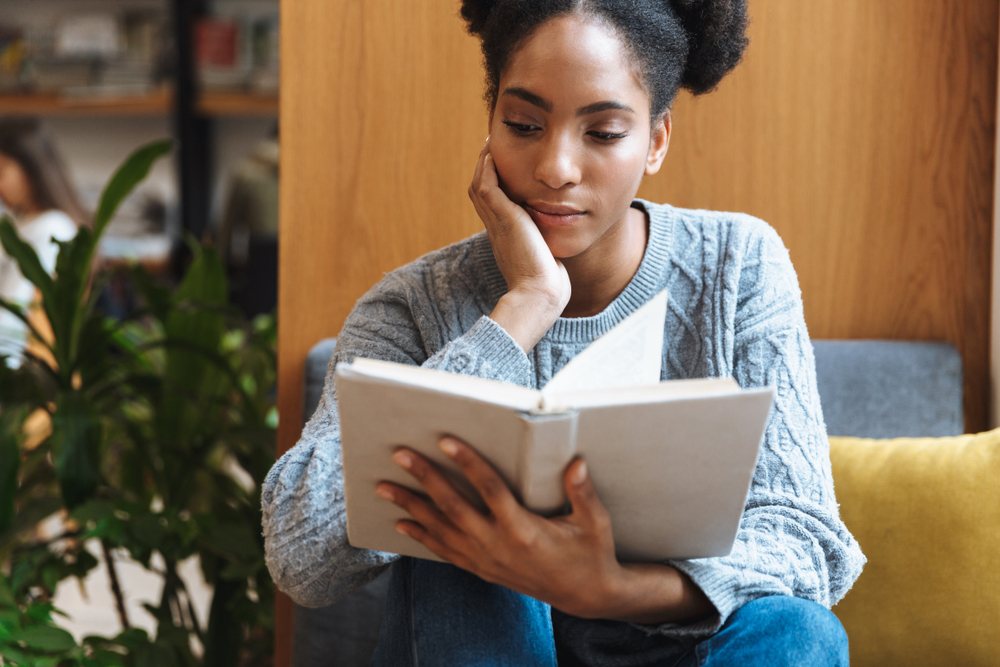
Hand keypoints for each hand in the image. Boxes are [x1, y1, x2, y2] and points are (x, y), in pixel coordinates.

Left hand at [375, 437, 714, 622]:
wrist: (585, 596)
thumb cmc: (591, 553)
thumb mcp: (594, 523)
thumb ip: (582, 492)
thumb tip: (576, 463)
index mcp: (524, 531)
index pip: (489, 489)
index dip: (467, 462)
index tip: (445, 440)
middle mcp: (498, 546)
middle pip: (453, 507)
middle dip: (424, 479)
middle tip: (400, 454)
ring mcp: (486, 561)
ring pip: (441, 530)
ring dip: (411, 506)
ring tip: (384, 487)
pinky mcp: (482, 570)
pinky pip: (445, 552)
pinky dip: (422, 536)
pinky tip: (403, 522)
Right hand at [468, 139, 569, 350]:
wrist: (540, 294)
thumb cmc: (548, 285)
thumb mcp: (547, 261)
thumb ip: (549, 249)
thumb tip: (561, 251)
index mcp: (506, 237)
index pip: (494, 204)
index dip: (497, 183)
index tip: (505, 166)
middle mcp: (497, 228)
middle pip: (482, 190)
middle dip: (487, 167)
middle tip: (494, 146)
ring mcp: (497, 223)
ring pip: (479, 184)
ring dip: (485, 162)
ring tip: (493, 142)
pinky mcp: (502, 217)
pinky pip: (486, 185)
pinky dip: (487, 167)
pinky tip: (493, 152)